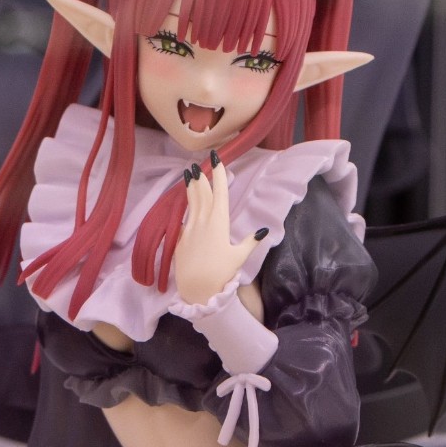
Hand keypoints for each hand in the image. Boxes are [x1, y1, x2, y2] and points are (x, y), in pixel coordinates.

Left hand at [173, 153, 267, 306]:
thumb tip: (264, 231)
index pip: (219, 192)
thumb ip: (251, 242)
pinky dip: (187, 204)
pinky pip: (186, 215)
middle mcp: (203, 220)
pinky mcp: (181, 237)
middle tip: (199, 162)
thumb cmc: (221, 273)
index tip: (217, 159)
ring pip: (192, 202)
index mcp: (219, 221)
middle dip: (202, 176)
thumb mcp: (239, 257)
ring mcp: (190, 228)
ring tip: (189, 173)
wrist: (196, 288)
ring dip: (192, 187)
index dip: (219, 174)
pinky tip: (187, 201)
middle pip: (203, 193)